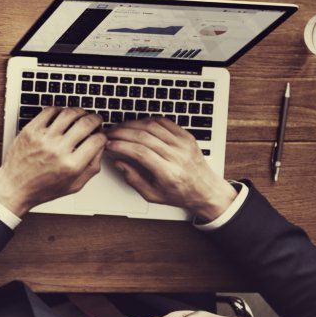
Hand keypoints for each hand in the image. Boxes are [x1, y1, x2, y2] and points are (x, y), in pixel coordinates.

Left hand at [0, 107, 105, 215]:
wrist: (15, 186)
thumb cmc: (43, 188)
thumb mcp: (74, 185)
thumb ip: (91, 167)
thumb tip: (100, 148)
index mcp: (71, 165)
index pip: (97, 141)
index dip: (103, 136)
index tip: (100, 135)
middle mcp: (58, 150)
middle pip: (85, 123)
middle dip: (95, 119)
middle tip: (96, 119)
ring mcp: (43, 138)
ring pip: (68, 113)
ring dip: (79, 111)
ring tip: (81, 114)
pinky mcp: (30, 130)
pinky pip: (49, 111)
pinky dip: (59, 109)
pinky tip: (62, 114)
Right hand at [104, 117, 235, 220]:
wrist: (207, 190)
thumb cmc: (181, 194)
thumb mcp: (153, 195)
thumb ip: (133, 179)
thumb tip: (119, 162)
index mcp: (169, 173)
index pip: (140, 152)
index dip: (121, 146)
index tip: (109, 145)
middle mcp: (178, 156)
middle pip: (144, 136)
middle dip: (122, 133)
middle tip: (109, 134)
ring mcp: (184, 144)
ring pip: (152, 126)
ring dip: (132, 125)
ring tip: (120, 129)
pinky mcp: (187, 136)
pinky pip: (164, 122)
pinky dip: (147, 120)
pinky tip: (137, 125)